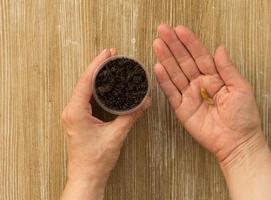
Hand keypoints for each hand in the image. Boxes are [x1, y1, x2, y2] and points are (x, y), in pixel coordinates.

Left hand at [61, 48, 150, 199]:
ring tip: (106, 64)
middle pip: (83, 81)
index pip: (86, 81)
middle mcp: (71, 111)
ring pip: (82, 88)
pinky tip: (100, 82)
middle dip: (97, 66)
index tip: (107, 53)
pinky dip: (93, 86)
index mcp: (76, 112)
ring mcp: (72, 115)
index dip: (97, 65)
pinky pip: (83, 97)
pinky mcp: (77, 119)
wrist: (87, 176)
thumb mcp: (116, 135)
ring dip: (94, 75)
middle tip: (110, 55)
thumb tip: (144, 102)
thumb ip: (131, 116)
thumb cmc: (96, 160)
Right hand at [153, 24, 262, 162]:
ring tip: (157, 44)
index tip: (180, 30)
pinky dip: (164, 80)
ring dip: (166, 59)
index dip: (190, 42)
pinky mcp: (182, 108)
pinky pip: (171, 92)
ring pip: (175, 73)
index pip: (200, 55)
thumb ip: (227, 68)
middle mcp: (200, 83)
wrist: (236, 142)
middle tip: (162, 30)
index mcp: (215, 77)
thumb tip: (220, 48)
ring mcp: (189, 95)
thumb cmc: (243, 116)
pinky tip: (158, 67)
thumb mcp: (240, 88)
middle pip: (184, 61)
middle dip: (174, 46)